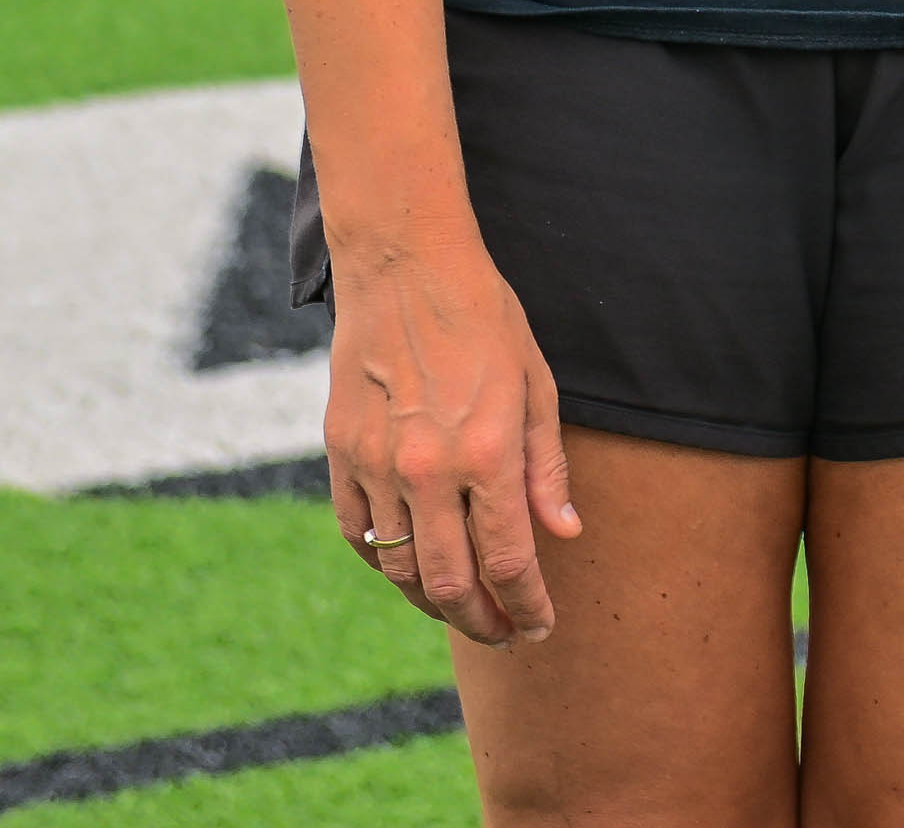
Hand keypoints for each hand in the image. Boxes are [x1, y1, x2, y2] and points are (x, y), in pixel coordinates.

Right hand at [322, 231, 579, 646]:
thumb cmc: (485, 319)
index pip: (511, 560)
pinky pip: (357, 532)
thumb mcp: (537, 386)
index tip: (542, 625)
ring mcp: (376, 464)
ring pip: (399, 568)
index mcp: (488, 453)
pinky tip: (408, 568)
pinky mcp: (339, 453)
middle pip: (451, 583)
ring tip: (463, 609)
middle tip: (505, 634)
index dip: (529, 605)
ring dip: (433, 602)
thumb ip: (547, 468)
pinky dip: (383, 561)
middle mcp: (428, 469)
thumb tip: (564, 533)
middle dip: (482, 622)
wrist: (405, 268)